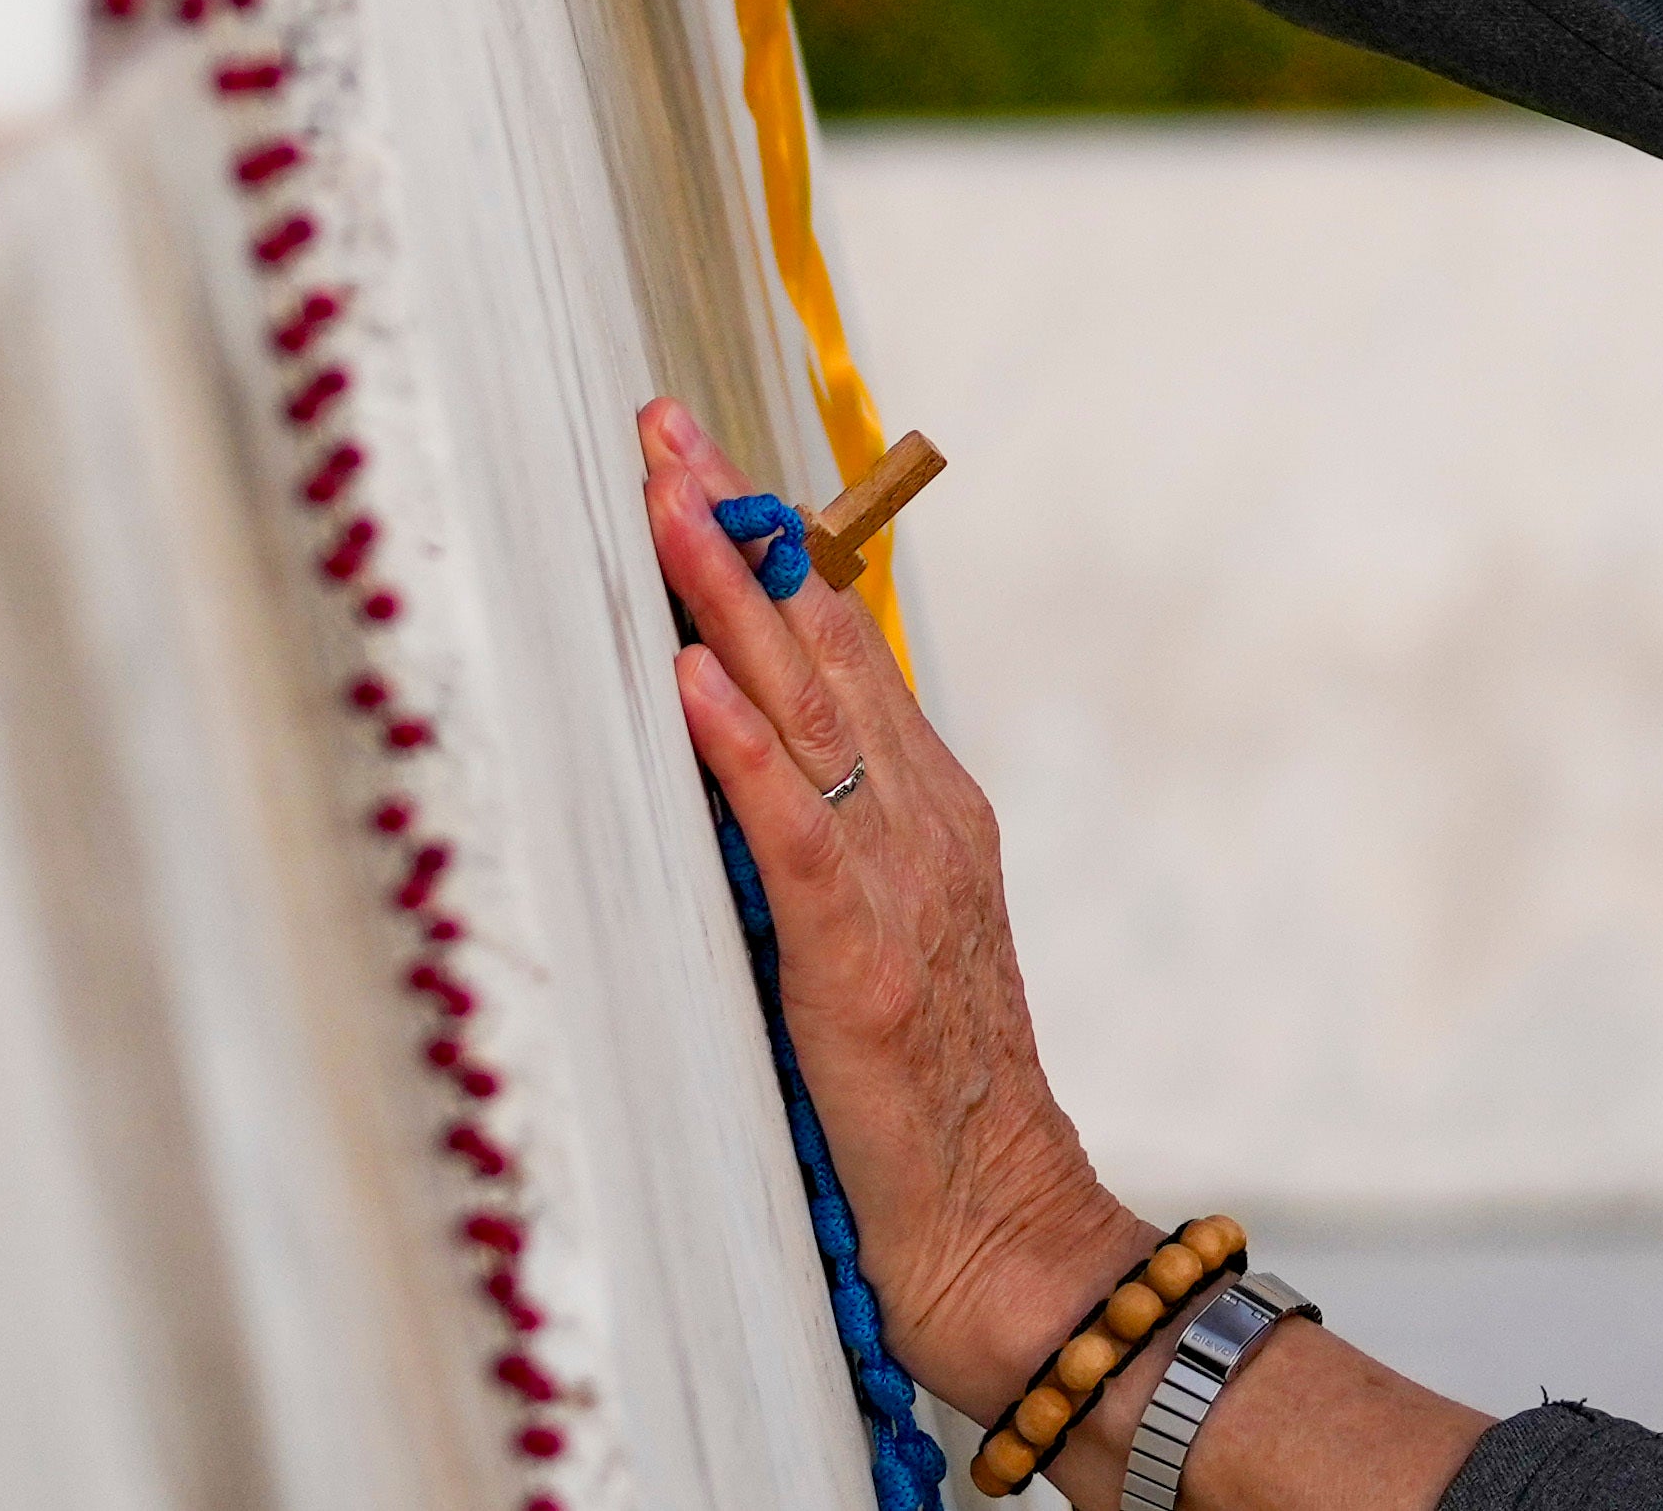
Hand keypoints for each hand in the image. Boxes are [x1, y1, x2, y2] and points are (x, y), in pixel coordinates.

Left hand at [644, 396, 1143, 1421]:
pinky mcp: (858, 960)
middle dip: (733, 526)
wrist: (1005, 1236)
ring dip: (722, 597)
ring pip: (801, 706)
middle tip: (657, 425)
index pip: (838, 643)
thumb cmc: (925, 1100)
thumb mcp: (871, 934)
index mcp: (927, 808)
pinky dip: (735, 749)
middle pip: (818, 641)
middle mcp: (920, 820)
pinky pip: (788, 831)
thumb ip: (812, 842)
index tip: (694, 458)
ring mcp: (896, 882)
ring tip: (658, 500)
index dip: (767, 544)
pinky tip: (683, 680)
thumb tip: (710, 759)